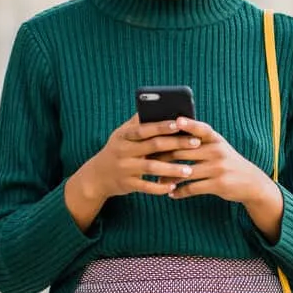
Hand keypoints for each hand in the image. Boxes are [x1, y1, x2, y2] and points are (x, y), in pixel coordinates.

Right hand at [75, 114, 201, 201]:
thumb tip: (158, 105)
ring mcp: (125, 168)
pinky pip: (146, 187)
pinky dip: (160, 187)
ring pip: (151, 167)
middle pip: (153, 145)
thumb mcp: (122, 134)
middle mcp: (123, 150)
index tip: (179, 123)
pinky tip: (173, 187)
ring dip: (172, 169)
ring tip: (189, 170)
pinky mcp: (127, 184)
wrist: (97, 176)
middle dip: (176, 144)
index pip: (144, 128)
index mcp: (124, 135)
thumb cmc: (118, 150)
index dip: (161, 126)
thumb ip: (138, 123)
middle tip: (196, 143)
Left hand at [158, 118, 277, 204]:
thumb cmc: (226, 161)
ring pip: (186, 171)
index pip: (201, 129)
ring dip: (169, 178)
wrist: (250, 181)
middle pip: (184, 151)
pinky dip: (180, 192)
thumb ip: (199, 141)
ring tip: (157, 182)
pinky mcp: (218, 184)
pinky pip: (193, 188)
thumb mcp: (218, 146)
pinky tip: (171, 194)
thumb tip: (172, 135)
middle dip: (164, 156)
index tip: (175, 121)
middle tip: (148, 160)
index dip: (189, 124)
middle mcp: (217, 151)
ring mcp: (218, 168)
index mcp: (215, 139)